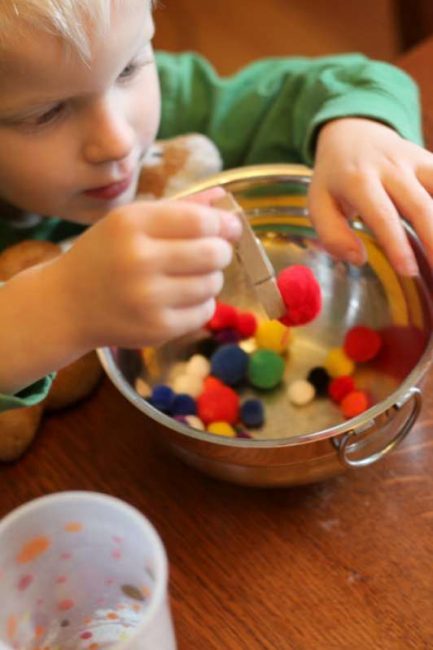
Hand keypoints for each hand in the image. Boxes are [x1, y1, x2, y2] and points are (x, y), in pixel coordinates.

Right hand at [57, 192, 240, 348]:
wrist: (68, 305)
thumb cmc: (105, 256)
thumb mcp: (130, 222)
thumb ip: (179, 208)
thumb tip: (224, 200)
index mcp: (131, 224)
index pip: (201, 221)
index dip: (223, 225)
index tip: (228, 228)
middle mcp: (138, 260)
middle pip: (214, 253)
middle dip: (220, 251)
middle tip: (211, 253)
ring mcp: (147, 298)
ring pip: (213, 283)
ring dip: (210, 278)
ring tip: (189, 277)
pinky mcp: (156, 328)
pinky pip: (205, 312)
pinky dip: (200, 304)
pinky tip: (179, 299)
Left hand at [309, 117, 432, 275]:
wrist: (353, 132)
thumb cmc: (335, 178)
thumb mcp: (318, 203)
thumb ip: (332, 234)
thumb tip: (358, 258)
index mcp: (358, 180)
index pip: (382, 215)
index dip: (397, 244)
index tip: (408, 270)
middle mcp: (391, 168)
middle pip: (421, 206)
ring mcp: (415, 162)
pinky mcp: (430, 161)